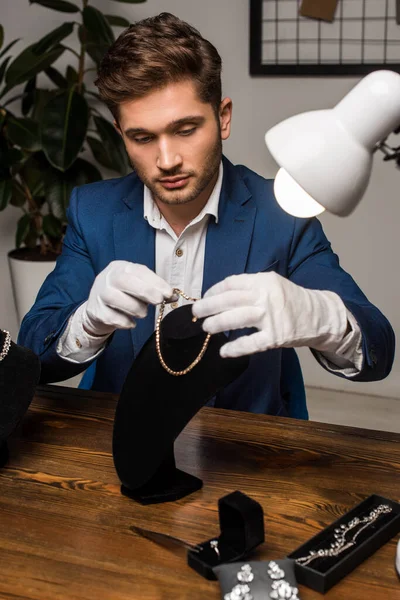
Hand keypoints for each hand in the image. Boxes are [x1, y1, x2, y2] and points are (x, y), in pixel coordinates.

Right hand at [82, 261, 174, 335]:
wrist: (99, 307)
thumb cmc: (125, 294)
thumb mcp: (139, 286)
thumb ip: (155, 289)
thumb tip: (174, 296)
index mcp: (121, 267)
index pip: (139, 271)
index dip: (155, 281)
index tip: (169, 293)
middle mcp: (107, 277)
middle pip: (124, 281)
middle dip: (145, 291)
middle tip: (159, 301)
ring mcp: (99, 294)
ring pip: (117, 299)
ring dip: (136, 309)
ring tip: (142, 313)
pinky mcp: (96, 311)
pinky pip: (113, 318)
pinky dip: (126, 322)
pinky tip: (130, 322)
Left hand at [192, 272, 347, 357]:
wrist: (319, 316)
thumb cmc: (290, 300)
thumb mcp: (272, 284)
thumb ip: (249, 287)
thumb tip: (219, 296)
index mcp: (263, 281)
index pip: (231, 283)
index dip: (214, 291)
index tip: (205, 297)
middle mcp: (266, 297)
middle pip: (229, 300)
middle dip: (208, 306)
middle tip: (196, 312)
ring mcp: (271, 317)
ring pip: (235, 319)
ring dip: (216, 324)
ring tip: (206, 328)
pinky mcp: (275, 337)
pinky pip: (250, 343)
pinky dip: (235, 348)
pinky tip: (223, 351)